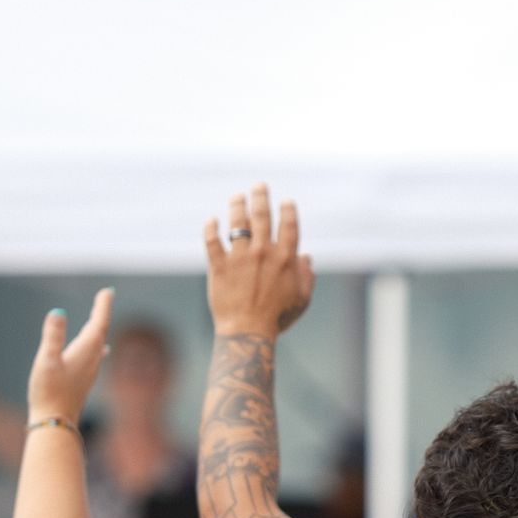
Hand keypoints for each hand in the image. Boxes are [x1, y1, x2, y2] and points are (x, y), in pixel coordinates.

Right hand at [27, 289, 112, 421]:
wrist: (55, 424)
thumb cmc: (49, 393)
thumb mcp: (46, 361)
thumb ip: (52, 336)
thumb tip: (57, 313)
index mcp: (85, 351)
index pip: (98, 323)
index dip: (103, 306)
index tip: (107, 291)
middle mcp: (92, 360)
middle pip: (100, 331)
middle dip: (101, 313)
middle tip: (105, 296)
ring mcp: (89, 372)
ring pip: (99, 344)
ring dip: (99, 328)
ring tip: (100, 317)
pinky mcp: (83, 381)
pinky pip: (95, 356)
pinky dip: (97, 345)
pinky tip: (103, 350)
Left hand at [203, 183, 315, 335]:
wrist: (248, 332)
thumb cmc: (278, 318)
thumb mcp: (302, 299)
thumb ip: (307, 276)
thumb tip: (306, 257)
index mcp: (285, 258)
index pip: (288, 225)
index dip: (288, 210)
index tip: (286, 201)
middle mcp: (263, 252)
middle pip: (262, 215)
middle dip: (261, 196)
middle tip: (259, 186)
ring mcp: (240, 257)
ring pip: (238, 223)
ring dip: (237, 205)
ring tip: (237, 196)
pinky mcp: (220, 266)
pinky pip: (212, 241)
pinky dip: (210, 228)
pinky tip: (212, 220)